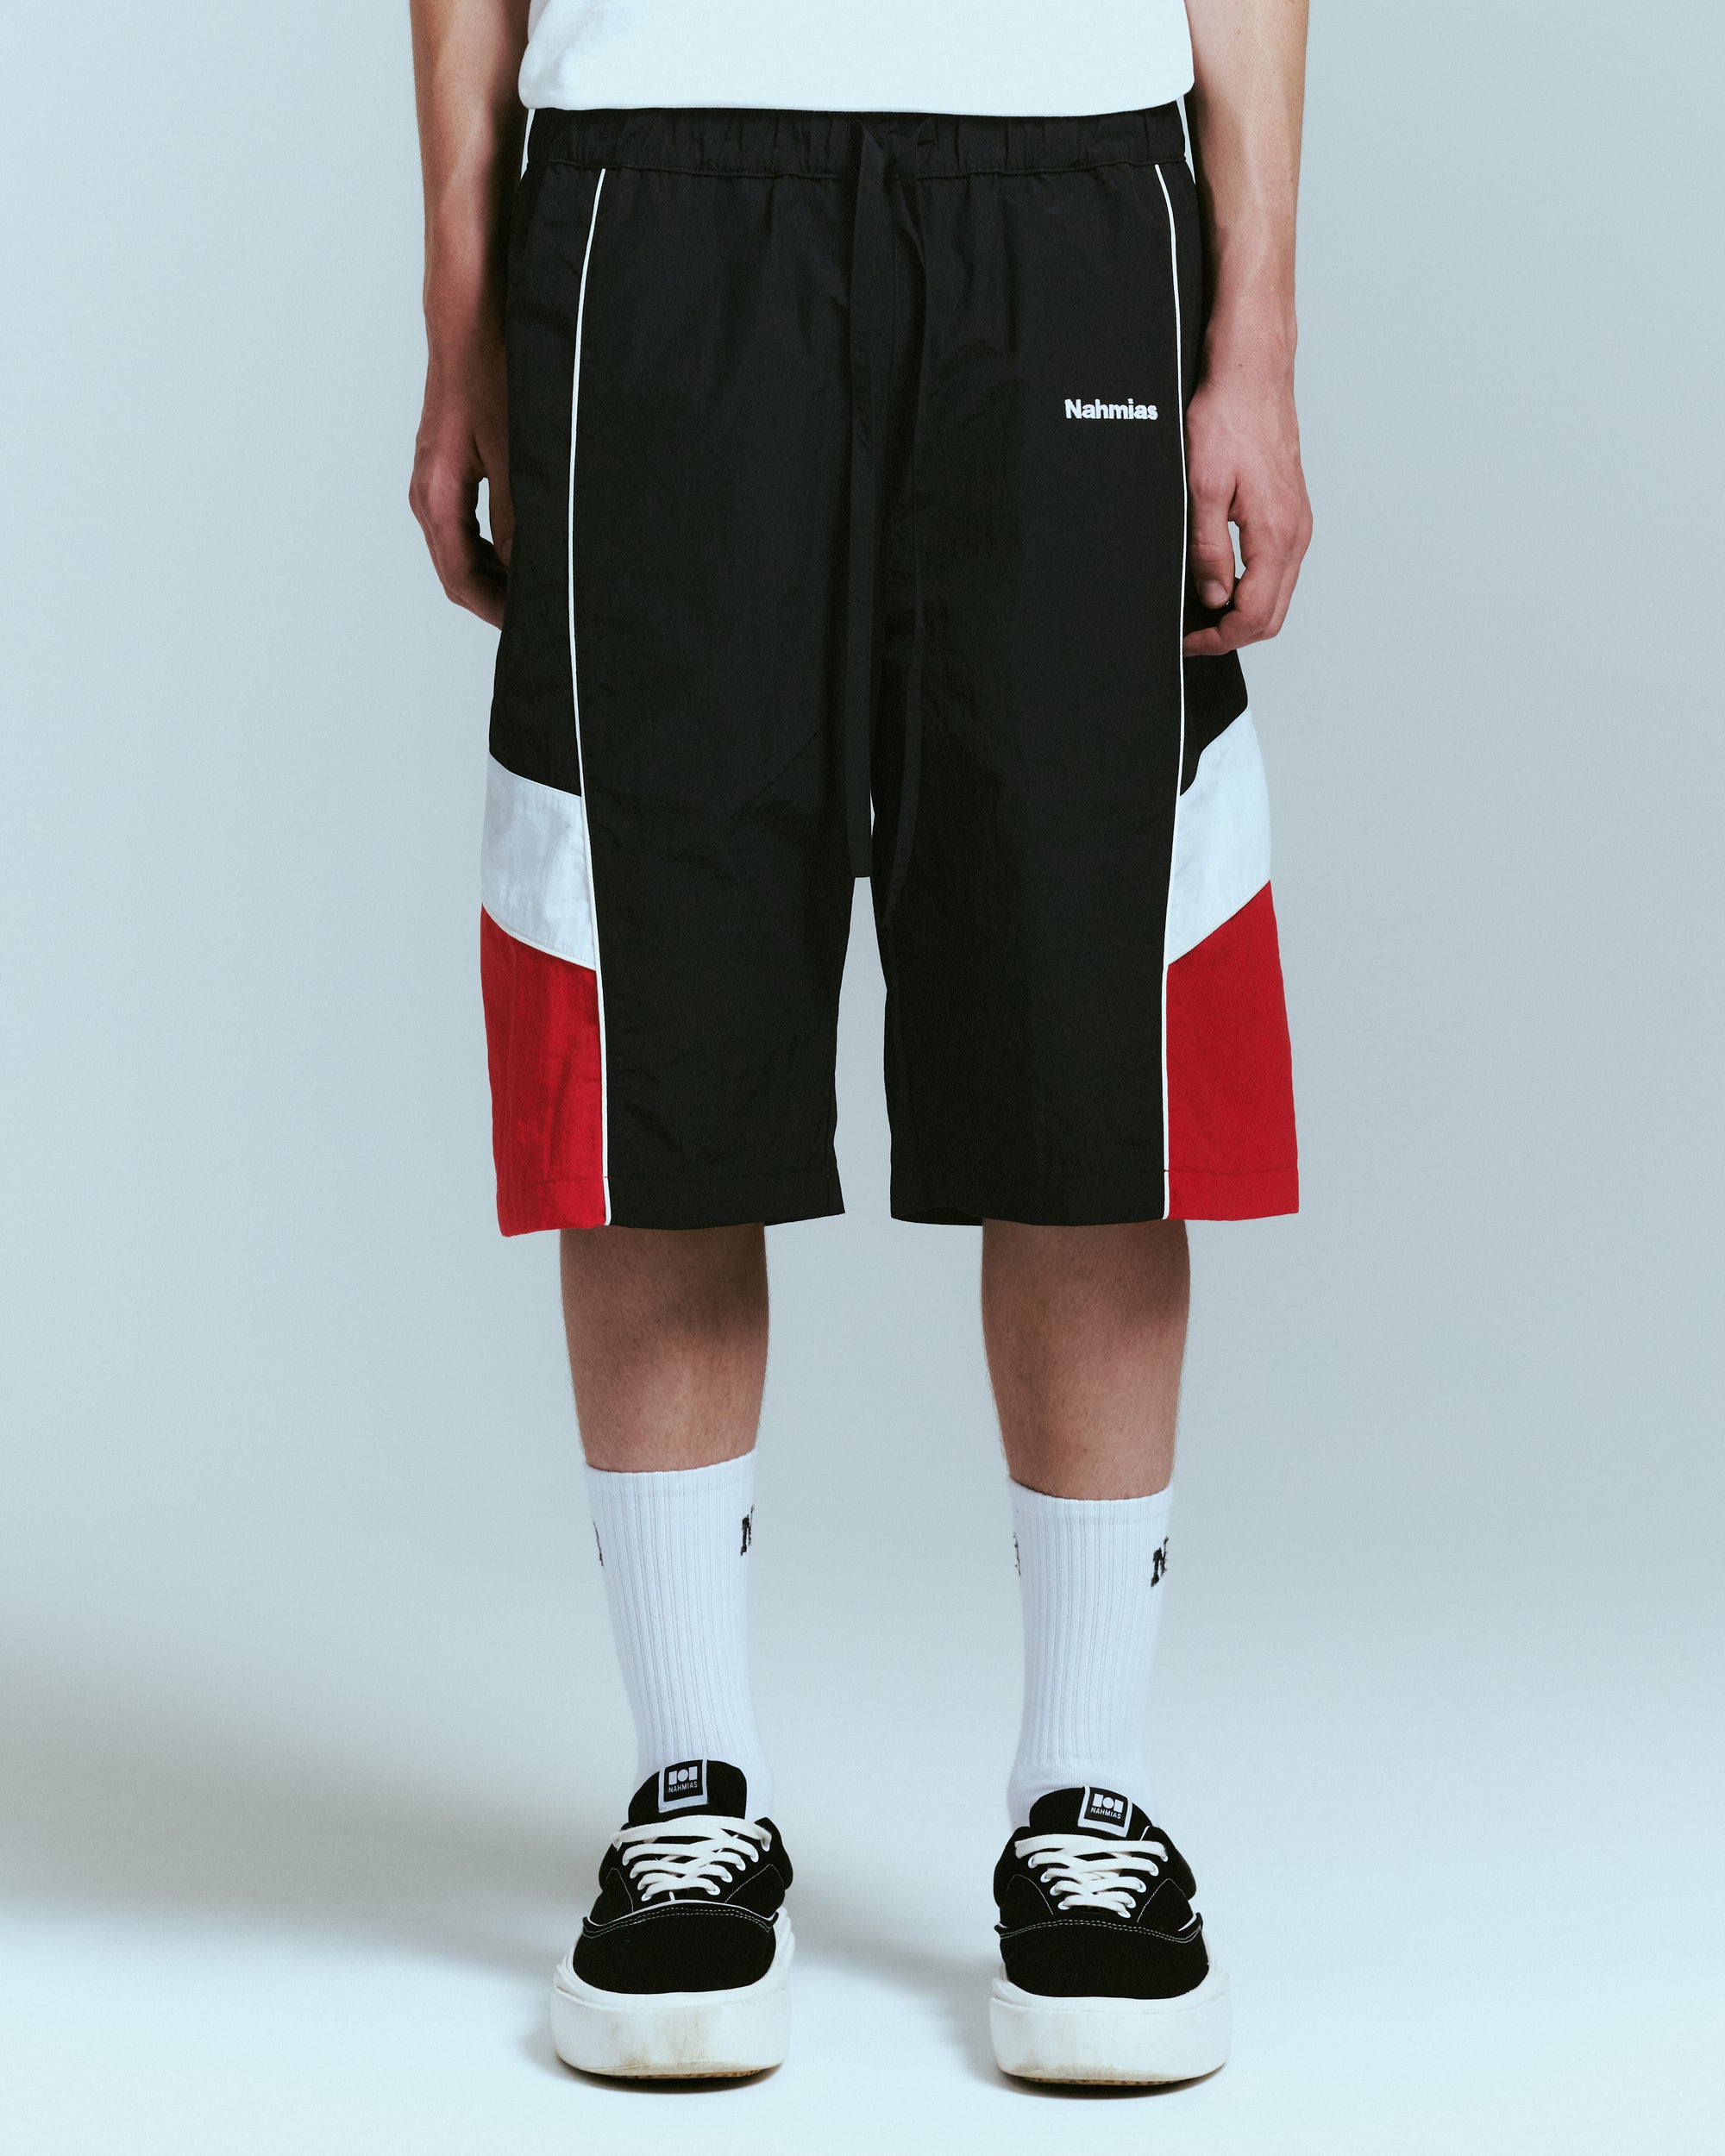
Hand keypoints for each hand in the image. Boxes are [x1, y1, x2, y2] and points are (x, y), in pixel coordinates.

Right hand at [409, 320, 512, 628]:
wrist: (469, 315)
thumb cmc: (491, 374)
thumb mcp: (515, 455)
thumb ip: (517, 520)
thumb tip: (527, 573)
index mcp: (438, 497)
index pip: (461, 580)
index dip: (498, 612)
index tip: (533, 627)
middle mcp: (428, 493)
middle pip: (458, 572)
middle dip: (498, 599)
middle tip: (544, 615)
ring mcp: (436, 479)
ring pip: (463, 551)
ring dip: (497, 574)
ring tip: (541, 586)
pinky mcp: (450, 465)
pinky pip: (467, 525)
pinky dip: (494, 547)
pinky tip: (528, 547)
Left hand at [1181, 359, 1311, 657]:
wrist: (1253, 375)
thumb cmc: (1227, 418)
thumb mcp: (1202, 487)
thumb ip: (1208, 550)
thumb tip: (1212, 598)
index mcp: (1275, 533)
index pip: (1254, 615)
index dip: (1219, 639)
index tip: (1188, 640)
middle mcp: (1295, 534)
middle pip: (1271, 616)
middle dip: (1231, 636)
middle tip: (1192, 635)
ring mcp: (1297, 525)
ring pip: (1276, 595)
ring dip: (1241, 614)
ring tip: (1200, 613)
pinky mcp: (1291, 515)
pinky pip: (1277, 571)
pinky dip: (1251, 589)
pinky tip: (1220, 581)